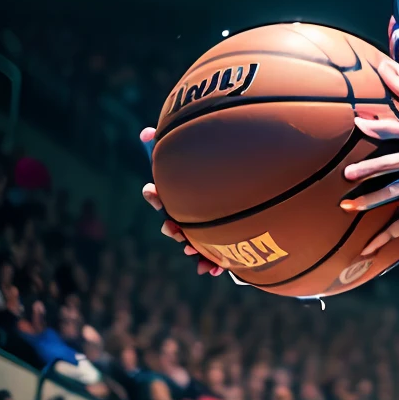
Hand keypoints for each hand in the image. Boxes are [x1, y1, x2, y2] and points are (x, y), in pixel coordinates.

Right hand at [140, 130, 222, 275]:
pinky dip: (211, 263)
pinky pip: (214, 258)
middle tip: (172, 226)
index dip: (155, 195)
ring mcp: (206, 231)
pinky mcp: (223, 245)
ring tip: (189, 248)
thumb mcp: (198, 155)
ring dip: (188, 246)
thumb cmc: (218, 171)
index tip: (151, 189)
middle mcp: (192, 216)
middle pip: (174, 225)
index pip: (163, 198)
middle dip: (170, 227)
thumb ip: (173, 144)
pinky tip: (212, 269)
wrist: (253, 192)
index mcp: (183, 198)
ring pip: (191, 243)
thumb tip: (146, 130)